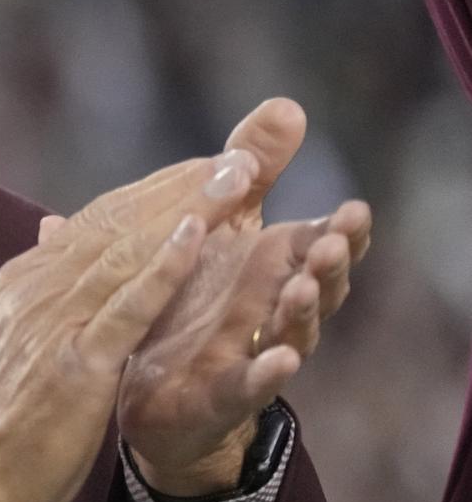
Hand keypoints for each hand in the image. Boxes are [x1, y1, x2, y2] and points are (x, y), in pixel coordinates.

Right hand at [0, 147, 264, 501]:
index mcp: (24, 286)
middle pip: (117, 225)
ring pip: (127, 252)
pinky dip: (164, 267)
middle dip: (181, 186)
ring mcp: (53, 325)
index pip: (96, 223)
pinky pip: (128, 306)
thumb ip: (41, 289)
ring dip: (186, 208)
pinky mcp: (76, 364)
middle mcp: (36, 292)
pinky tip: (200, 235)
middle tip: (241, 154)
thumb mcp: (14, 344)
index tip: (205, 167)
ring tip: (238, 175)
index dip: (155, 193)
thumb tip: (53, 230)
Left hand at [110, 100, 372, 494]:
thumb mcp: (218, 231)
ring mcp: (250, 355)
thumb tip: (286, 107)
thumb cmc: (192, 301)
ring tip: (306, 288)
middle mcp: (272, 312)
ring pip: (291, 333)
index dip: (341, 232)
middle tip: (337, 241)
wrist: (147, 392)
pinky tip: (279, 361)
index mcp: (271, 270)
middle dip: (330, 264)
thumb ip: (248, 175)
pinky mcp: (221, 395)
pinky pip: (247, 385)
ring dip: (302, 312)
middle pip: (316, 287)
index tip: (355, 209)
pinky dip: (265, 373)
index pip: (317, 245)